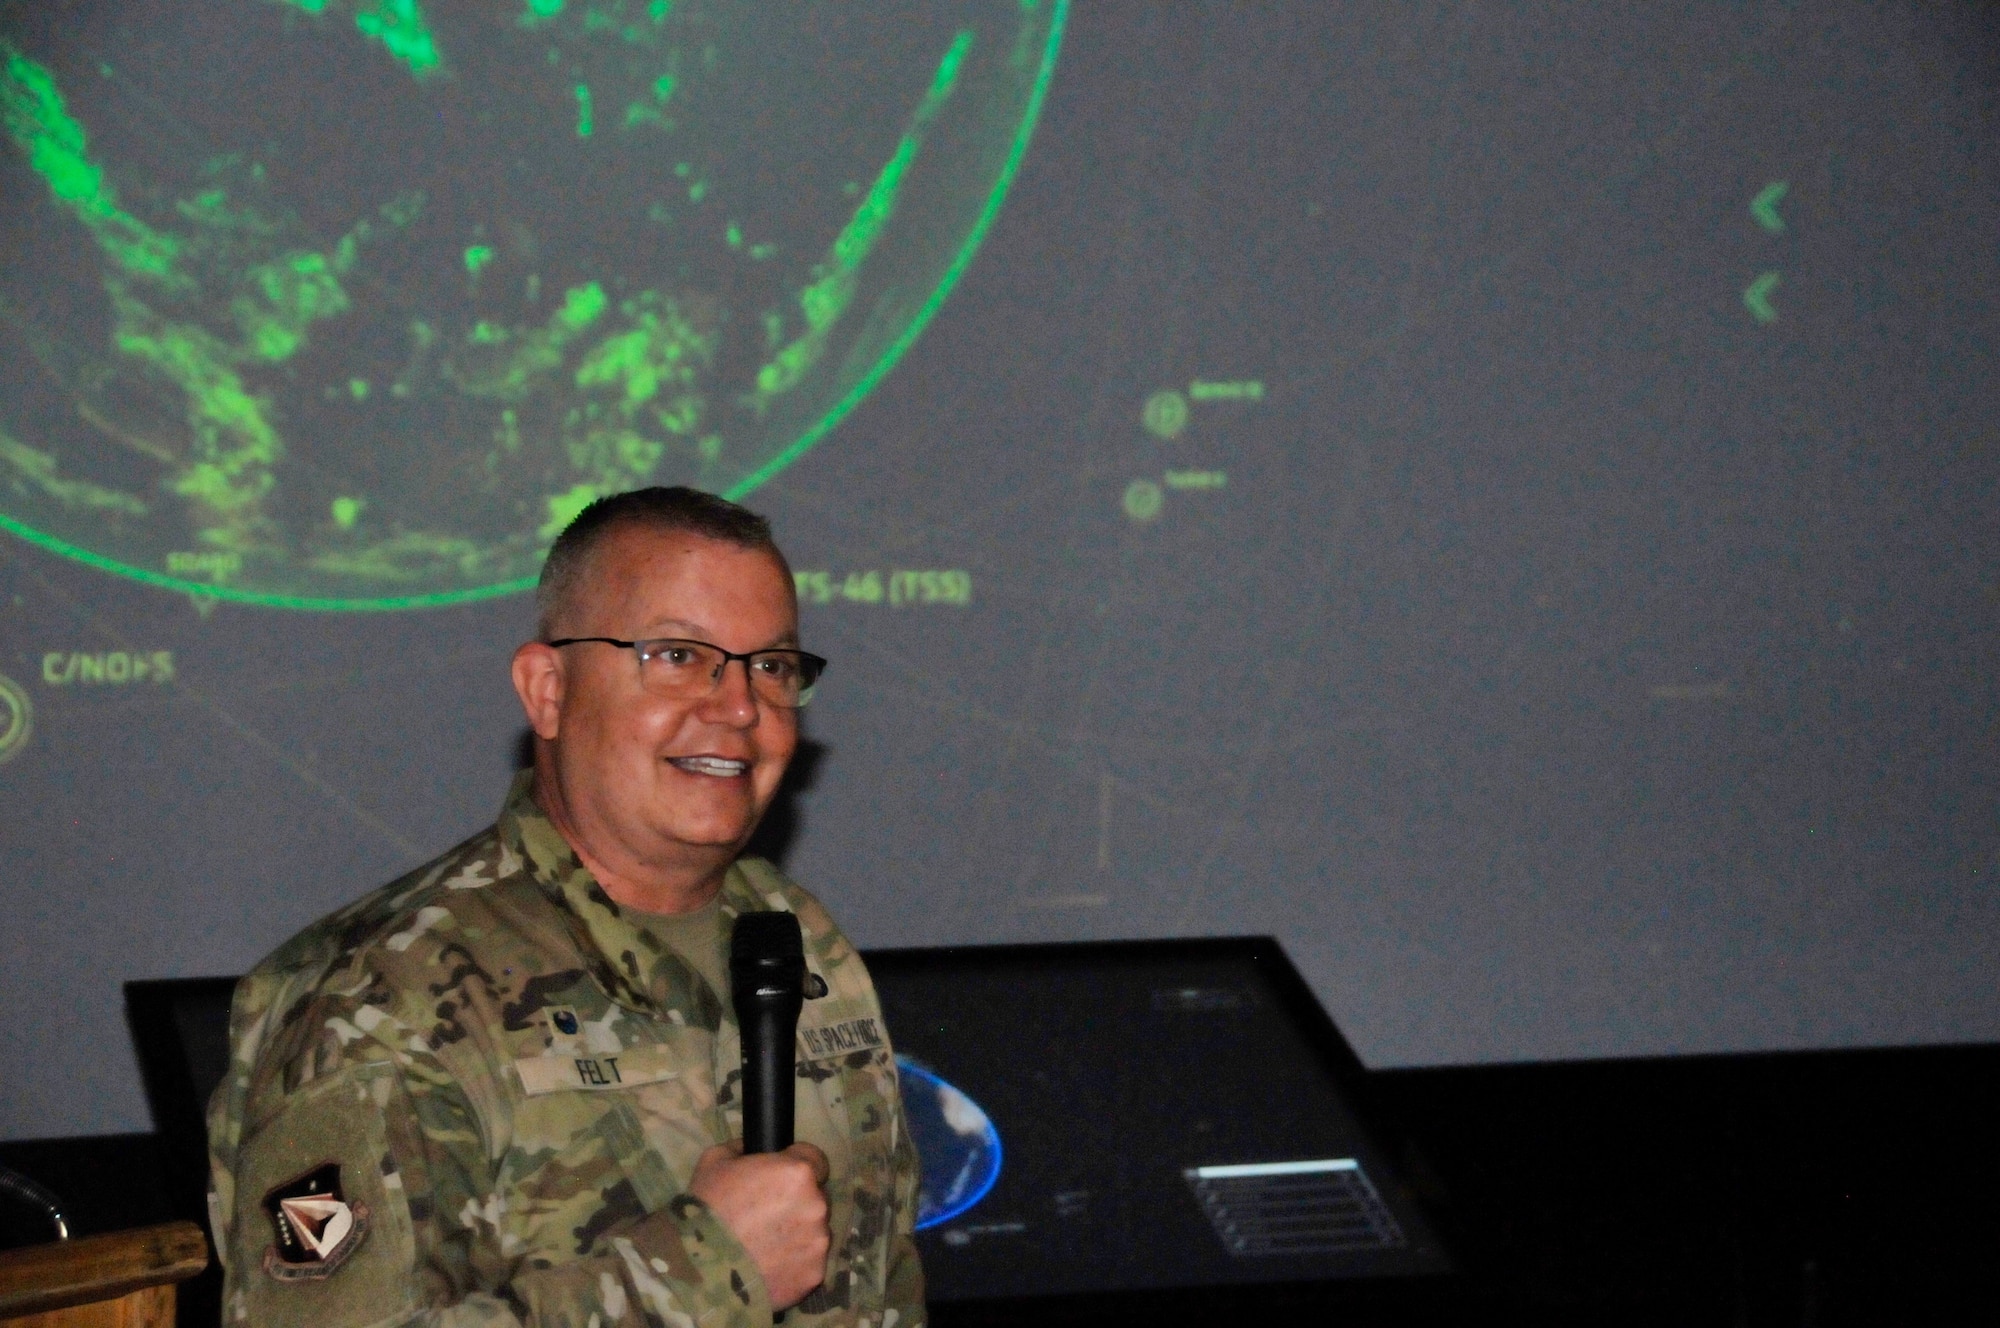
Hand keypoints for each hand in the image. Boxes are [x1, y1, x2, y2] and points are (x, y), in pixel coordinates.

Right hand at [689, 1141, 830, 1308]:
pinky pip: (809, 1261)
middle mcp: (817, 1205)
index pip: (815, 1160)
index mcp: (798, 1173)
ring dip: (798, 1233)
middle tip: (767, 1215)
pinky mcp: (814, 1274)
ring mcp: (819, 1242)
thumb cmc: (708, 1209)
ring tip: (766, 1245)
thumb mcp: (715, 1161)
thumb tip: (749, 1149)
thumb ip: (742, 1149)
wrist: (702, 1269)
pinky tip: (770, 1266)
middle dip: (797, 1202)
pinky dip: (794, 1263)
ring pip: (815, 1231)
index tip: (781, 1179)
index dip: (797, 1167)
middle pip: (815, 1197)